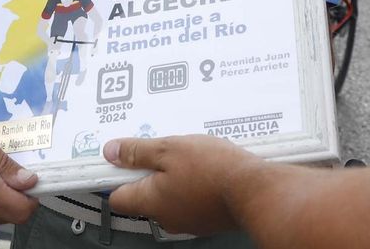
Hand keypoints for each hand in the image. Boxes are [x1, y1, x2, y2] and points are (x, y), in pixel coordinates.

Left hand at [104, 135, 262, 235]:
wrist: (255, 190)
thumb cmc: (214, 171)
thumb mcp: (169, 149)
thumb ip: (138, 152)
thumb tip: (113, 151)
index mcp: (150, 201)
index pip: (117, 196)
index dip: (115, 176)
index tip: (119, 160)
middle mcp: (166, 217)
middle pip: (144, 195)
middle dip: (149, 171)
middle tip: (162, 150)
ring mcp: (187, 221)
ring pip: (169, 196)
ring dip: (173, 176)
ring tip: (188, 156)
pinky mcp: (206, 218)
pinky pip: (189, 199)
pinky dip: (192, 185)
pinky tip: (205, 169)